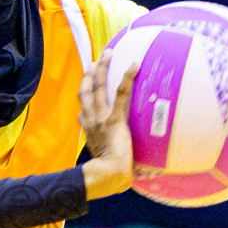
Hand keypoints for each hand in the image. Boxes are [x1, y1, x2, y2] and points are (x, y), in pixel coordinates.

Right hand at [79, 50, 136, 199]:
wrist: (108, 174)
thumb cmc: (112, 175)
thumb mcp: (109, 162)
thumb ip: (120, 158)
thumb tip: (144, 169)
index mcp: (88, 131)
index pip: (83, 111)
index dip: (85, 97)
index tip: (87, 87)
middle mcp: (90, 121)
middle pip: (85, 91)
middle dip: (89, 74)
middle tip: (94, 61)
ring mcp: (100, 118)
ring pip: (97, 87)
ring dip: (101, 68)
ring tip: (108, 53)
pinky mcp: (114, 118)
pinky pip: (120, 93)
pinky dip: (126, 77)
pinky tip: (134, 64)